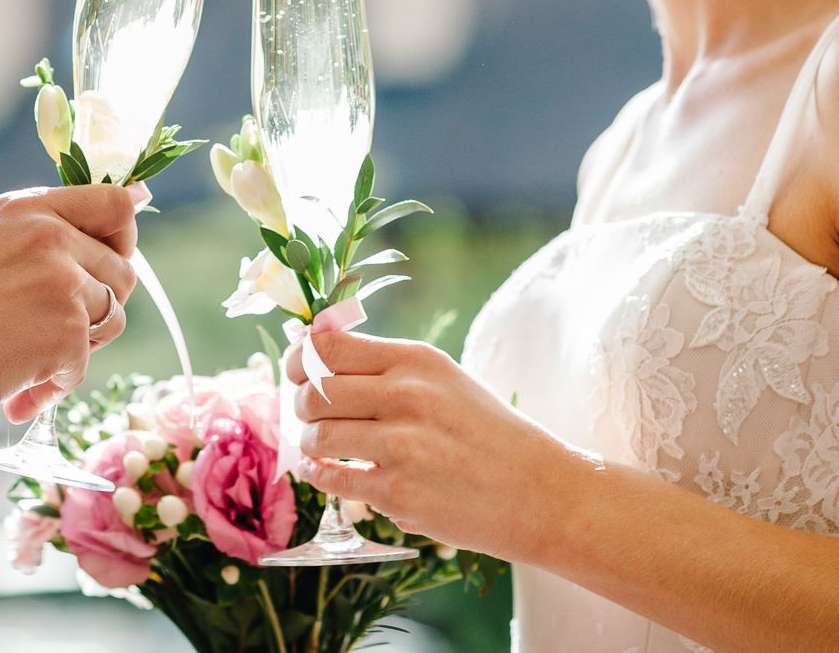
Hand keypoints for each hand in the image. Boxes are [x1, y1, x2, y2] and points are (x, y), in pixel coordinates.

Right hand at [0, 183, 141, 422]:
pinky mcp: (66, 330)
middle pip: (122, 272)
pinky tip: (18, 395)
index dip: (124, 237)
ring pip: (113, 318)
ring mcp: (61, 282)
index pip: (113, 203)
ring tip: (31, 364)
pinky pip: (84, 364)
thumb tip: (133, 201)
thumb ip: (44, 228)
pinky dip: (53, 386)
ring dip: (79, 349)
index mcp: (28, 209)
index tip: (116, 258)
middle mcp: (50, 235)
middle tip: (56, 331)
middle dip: (98, 307)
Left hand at [283, 330, 578, 559]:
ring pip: (318, 435)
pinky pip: (333, 479)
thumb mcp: (444, 379)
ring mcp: (403, 446)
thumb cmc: (488, 433)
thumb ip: (384, 366)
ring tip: (321, 445)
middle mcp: (407, 396)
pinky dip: (319, 475)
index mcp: (417, 359)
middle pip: (314, 391)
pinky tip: (324, 472)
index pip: (327, 345)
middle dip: (300, 404)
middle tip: (308, 414)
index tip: (295, 369)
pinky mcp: (400, 494)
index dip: (299, 357)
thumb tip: (312, 350)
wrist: (543, 493)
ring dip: (311, 442)